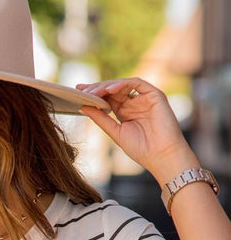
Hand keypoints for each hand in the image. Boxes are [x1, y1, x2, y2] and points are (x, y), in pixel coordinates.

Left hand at [76, 77, 196, 185]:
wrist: (161, 156)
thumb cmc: (141, 149)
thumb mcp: (115, 132)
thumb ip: (101, 119)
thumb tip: (83, 107)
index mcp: (125, 112)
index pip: (107, 98)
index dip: (93, 94)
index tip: (77, 92)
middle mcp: (135, 103)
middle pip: (113, 90)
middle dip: (97, 88)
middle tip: (82, 89)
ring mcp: (144, 98)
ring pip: (123, 84)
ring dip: (107, 86)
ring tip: (93, 91)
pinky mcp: (154, 94)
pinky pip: (136, 83)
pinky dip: (122, 84)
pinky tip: (109, 90)